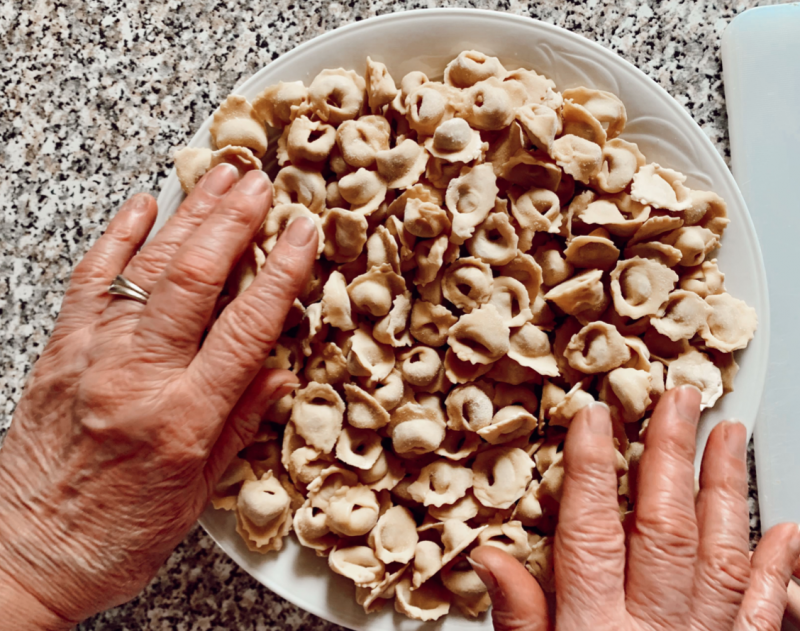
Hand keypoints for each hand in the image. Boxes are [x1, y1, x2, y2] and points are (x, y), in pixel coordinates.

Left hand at [0, 165, 318, 628]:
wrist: (23, 555)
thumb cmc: (114, 537)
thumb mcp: (196, 495)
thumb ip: (240, 424)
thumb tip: (280, 375)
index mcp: (181, 420)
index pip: (245, 328)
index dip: (281, 272)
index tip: (303, 232)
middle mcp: (135, 378)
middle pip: (193, 280)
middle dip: (232, 221)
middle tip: (261, 182)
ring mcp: (91, 357)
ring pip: (146, 269)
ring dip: (188, 215)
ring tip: (219, 176)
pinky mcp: (59, 351)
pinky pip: (89, 280)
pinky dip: (117, 238)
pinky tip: (142, 206)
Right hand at [470, 387, 799, 630]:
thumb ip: (518, 619)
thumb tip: (489, 556)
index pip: (591, 533)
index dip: (590, 470)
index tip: (593, 417)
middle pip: (665, 529)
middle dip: (670, 456)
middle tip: (679, 399)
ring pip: (723, 556)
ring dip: (728, 491)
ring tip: (730, 436)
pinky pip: (765, 616)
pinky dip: (780, 570)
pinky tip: (787, 530)